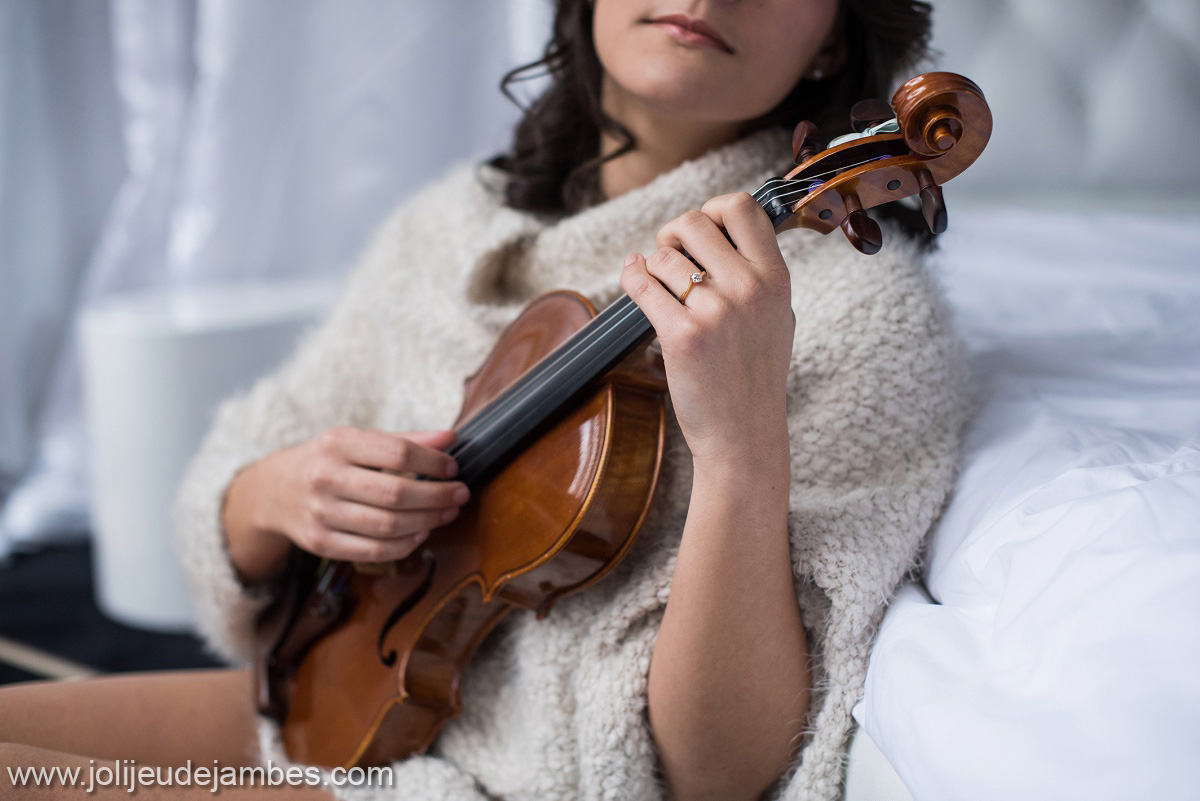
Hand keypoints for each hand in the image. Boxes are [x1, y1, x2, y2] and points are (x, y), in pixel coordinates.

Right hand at [223, 427, 468, 580]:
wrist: (274, 490)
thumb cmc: (327, 461)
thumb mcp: (356, 440)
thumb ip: (404, 440)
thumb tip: (450, 438)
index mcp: (337, 443)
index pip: (397, 453)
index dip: (432, 462)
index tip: (452, 467)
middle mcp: (325, 478)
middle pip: (395, 493)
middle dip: (436, 496)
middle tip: (460, 494)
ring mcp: (320, 513)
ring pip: (387, 526)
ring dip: (427, 521)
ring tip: (447, 512)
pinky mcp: (320, 542)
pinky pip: (373, 551)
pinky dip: (404, 545)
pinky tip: (421, 533)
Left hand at [619, 192, 794, 468]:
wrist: (744, 435)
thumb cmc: (755, 377)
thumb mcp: (777, 316)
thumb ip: (757, 273)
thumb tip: (719, 230)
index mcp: (776, 279)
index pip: (742, 207)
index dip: (712, 209)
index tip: (700, 233)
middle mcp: (749, 289)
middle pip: (694, 221)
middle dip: (672, 235)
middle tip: (669, 258)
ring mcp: (717, 312)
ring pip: (664, 256)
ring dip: (653, 266)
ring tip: (660, 289)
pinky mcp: (683, 336)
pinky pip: (642, 284)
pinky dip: (631, 278)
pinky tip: (634, 282)